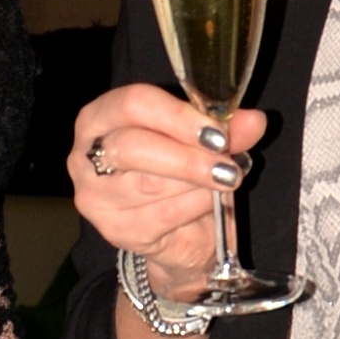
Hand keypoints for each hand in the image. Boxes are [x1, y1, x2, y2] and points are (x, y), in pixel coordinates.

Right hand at [69, 83, 265, 305]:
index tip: (216, 132)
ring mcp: (95, 196)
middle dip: (187, 155)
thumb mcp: (205, 143)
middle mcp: (86, 155)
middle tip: (228, 163)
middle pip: (133, 146)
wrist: (182, 234)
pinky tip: (210, 203)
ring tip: (226, 180)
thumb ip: (225, 130)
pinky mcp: (114, 230)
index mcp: (101, 117)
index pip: (132, 104)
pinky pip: (161, 215)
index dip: (176, 116)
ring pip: (149, 183)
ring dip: (197, 182)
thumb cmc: (183, 175)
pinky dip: (194, 206)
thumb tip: (254, 121)